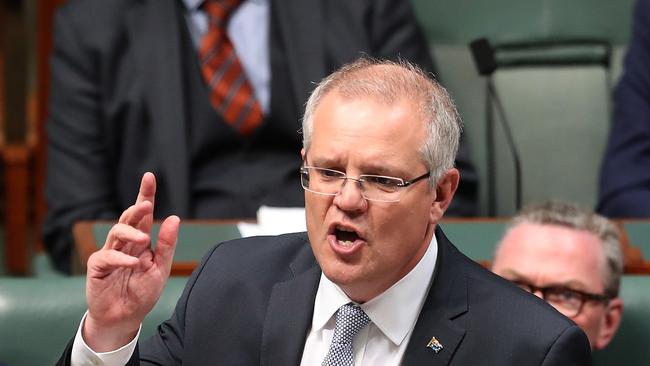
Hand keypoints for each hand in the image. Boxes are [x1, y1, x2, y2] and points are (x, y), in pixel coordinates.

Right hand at [83, 172, 179, 351]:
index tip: (149, 176)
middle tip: (147, 204)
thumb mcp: (161, 267)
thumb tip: (174, 217)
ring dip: (130, 233)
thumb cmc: (142, 292)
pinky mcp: (98, 267)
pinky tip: (133, 262)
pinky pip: (106, 256)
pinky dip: (121, 258)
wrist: (125, 317)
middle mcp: (124, 242)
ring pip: (116, 231)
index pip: (142, 214)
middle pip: (128, 217)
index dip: (145, 194)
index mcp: (140, 240)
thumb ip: (167, 244)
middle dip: (136, 207)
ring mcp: (109, 252)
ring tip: (144, 240)